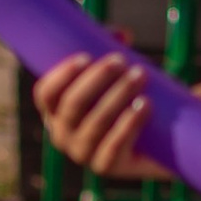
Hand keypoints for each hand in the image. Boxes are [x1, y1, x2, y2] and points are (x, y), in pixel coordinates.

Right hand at [32, 46, 160, 177]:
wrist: (155, 138)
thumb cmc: (126, 96)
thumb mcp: (113, 71)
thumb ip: (110, 47)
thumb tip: (121, 34)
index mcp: (54, 110)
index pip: (45, 94)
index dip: (61, 76)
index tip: (85, 57)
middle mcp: (61, 134)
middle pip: (73, 105)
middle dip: (97, 79)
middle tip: (121, 61)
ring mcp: (82, 153)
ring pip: (95, 122)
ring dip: (118, 96)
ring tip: (140, 75)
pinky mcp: (106, 166)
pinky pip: (113, 146)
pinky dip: (129, 123)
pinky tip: (144, 105)